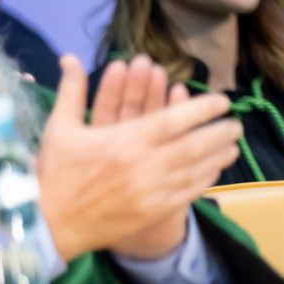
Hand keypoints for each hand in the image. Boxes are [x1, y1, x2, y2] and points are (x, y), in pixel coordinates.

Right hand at [38, 55, 241, 262]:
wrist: (47, 226)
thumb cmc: (56, 174)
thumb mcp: (60, 129)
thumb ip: (72, 91)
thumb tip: (69, 58)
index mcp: (127, 140)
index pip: (177, 119)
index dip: (204, 108)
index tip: (222, 101)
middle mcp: (146, 164)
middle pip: (196, 144)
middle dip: (220, 132)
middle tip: (236, 123)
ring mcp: (153, 190)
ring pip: (198, 168)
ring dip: (219, 155)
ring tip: (233, 144)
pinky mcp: (154, 211)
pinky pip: (189, 192)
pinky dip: (206, 178)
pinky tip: (215, 169)